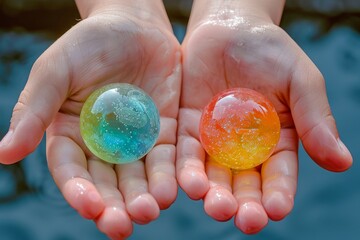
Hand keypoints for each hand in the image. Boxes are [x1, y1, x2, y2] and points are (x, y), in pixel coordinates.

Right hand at [0, 2, 180, 238]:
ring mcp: (136, 141)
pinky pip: (167, 158)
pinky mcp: (164, 132)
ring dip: (144, 197)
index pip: (72, 171)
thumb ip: (34, 110)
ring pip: (139, 177)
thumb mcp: (56, 71)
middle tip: (123, 226)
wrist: (135, 24)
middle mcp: (104, 145)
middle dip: (115, 206)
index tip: (89, 208)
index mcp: (72, 135)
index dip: (79, 192)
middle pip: (108, 184)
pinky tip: (173, 189)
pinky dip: (169, 174)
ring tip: (150, 210)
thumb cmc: (89, 43)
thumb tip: (3, 154)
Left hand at [177, 1, 351, 233]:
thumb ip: (315, 119)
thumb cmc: (270, 50)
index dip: (279, 194)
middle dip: (244, 204)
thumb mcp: (299, 80)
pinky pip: (186, 153)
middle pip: (244, 183)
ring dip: (213, 193)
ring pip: (213, 174)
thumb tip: (342, 162)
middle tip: (244, 220)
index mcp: (276, 141)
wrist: (229, 27)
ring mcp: (214, 140)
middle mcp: (244, 148)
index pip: (279, 175)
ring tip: (215, 206)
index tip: (277, 210)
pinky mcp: (188, 128)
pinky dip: (186, 169)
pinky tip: (187, 184)